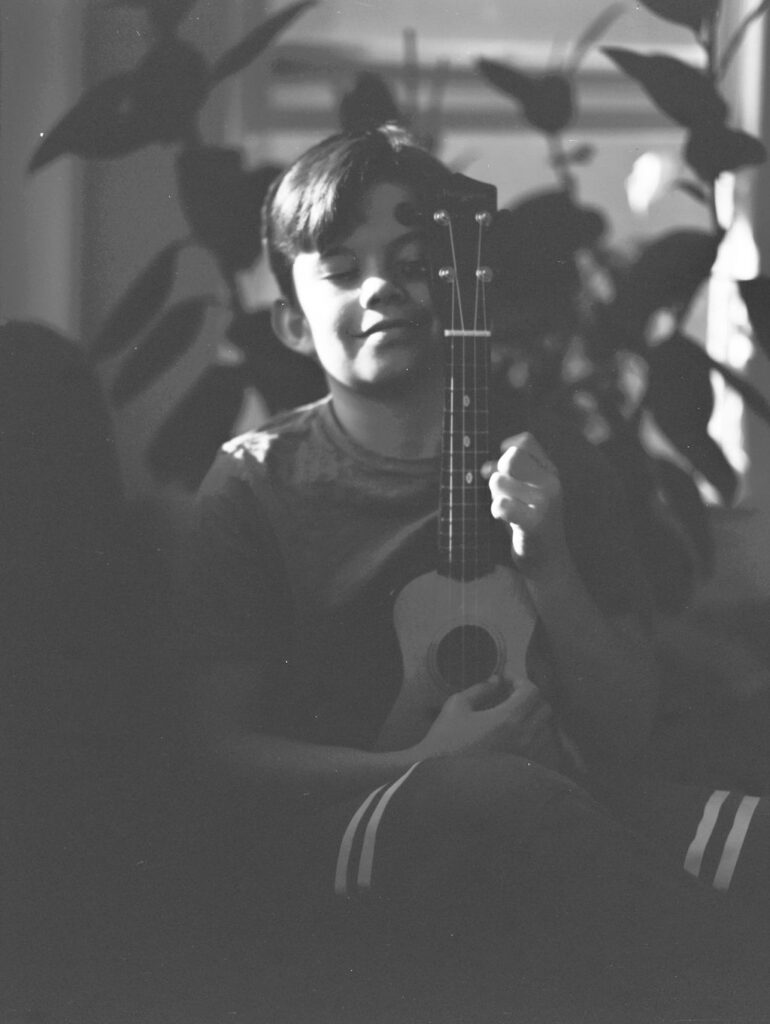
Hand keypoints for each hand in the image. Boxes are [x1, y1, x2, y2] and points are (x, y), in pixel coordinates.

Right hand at [415, 676, 557, 763]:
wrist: (441, 780)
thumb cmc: (445, 740)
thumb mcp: (457, 706)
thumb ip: (480, 689)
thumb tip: (496, 681)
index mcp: (508, 719)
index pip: (531, 691)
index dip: (519, 680)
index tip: (505, 680)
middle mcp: (524, 737)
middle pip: (545, 708)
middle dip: (530, 697)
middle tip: (510, 695)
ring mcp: (526, 756)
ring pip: (545, 729)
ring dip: (532, 717)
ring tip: (512, 716)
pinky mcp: (524, 770)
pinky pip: (540, 748)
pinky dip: (532, 736)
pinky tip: (512, 736)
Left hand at [487, 432, 571, 578]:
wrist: (547, 560)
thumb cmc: (529, 521)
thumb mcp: (526, 490)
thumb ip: (508, 472)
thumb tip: (485, 467)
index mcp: (550, 471)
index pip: (525, 441)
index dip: (507, 450)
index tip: (505, 468)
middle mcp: (551, 483)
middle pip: (510, 458)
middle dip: (498, 474)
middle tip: (504, 492)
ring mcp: (545, 503)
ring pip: (499, 482)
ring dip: (494, 496)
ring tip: (507, 509)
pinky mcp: (534, 524)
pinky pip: (501, 505)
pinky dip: (495, 511)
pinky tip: (504, 520)